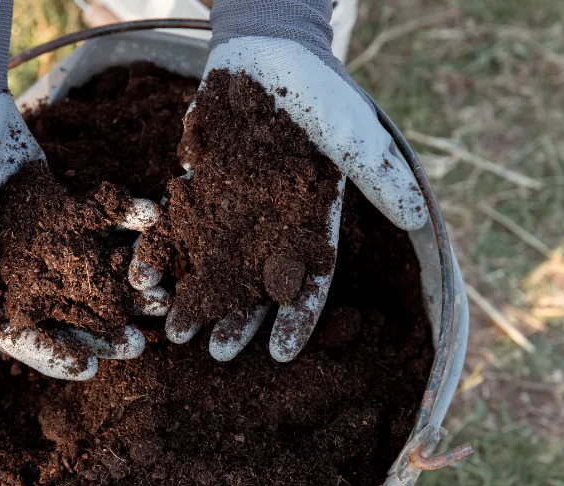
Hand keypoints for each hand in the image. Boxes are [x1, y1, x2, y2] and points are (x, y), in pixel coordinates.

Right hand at [0, 91, 167, 379]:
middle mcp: (18, 272)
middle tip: (139, 345)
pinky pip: (105, 223)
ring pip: (92, 274)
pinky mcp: (70, 212)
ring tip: (162, 299)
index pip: (14, 332)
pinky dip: (129, 223)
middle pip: (63, 313)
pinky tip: (155, 223)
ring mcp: (47, 244)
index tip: (88, 369)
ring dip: (126, 287)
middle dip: (101, 331)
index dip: (49, 354)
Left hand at [129, 0, 427, 362]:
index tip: (280, 355)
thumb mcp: (355, 133)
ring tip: (175, 328)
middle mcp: (271, 225)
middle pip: (254, 284)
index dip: (295, 319)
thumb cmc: (320, 93)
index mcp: (311, 223)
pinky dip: (163, 248)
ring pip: (213, 263)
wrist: (269, 52)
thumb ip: (380, 176)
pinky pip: (178, 225)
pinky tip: (145, 276)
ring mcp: (233, 207)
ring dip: (196, 296)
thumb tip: (418, 216)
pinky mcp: (199, 186)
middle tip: (214, 353)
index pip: (308, 281)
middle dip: (237, 319)